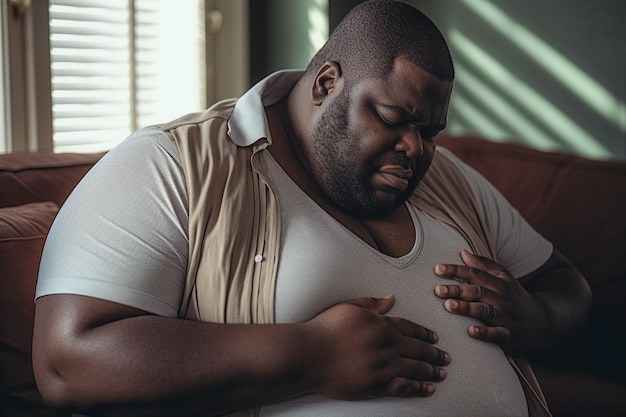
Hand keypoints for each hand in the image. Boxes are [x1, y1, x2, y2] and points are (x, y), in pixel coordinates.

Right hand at [305, 295, 448, 399]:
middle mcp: (388, 344)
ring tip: (441, 373)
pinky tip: (427, 388)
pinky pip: (405, 386)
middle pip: (418, 349)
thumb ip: (373, 303)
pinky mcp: (378, 384)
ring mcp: (384, 366)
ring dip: (431, 371)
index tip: (434, 339)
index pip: (410, 328)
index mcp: (382, 324)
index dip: (425, 334)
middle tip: (445, 358)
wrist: (310, 354)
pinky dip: (419, 387)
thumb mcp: (350, 307)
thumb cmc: (326, 329)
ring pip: (416, 368)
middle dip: (434, 354)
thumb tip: (391, 298)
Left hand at [434, 250, 550, 354]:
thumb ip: (483, 265)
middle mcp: (502, 298)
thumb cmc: (514, 296)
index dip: (456, 271)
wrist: (544, 320)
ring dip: (466, 308)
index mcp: (498, 282)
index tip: (437, 269)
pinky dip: (485, 333)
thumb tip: (463, 252)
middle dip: (457, 290)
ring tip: (448, 305)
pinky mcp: (510, 335)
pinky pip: (498, 334)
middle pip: (478, 291)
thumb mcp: (503, 277)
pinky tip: (470, 332)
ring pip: (485, 311)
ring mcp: (506, 316)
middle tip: (438, 290)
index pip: (475, 273)